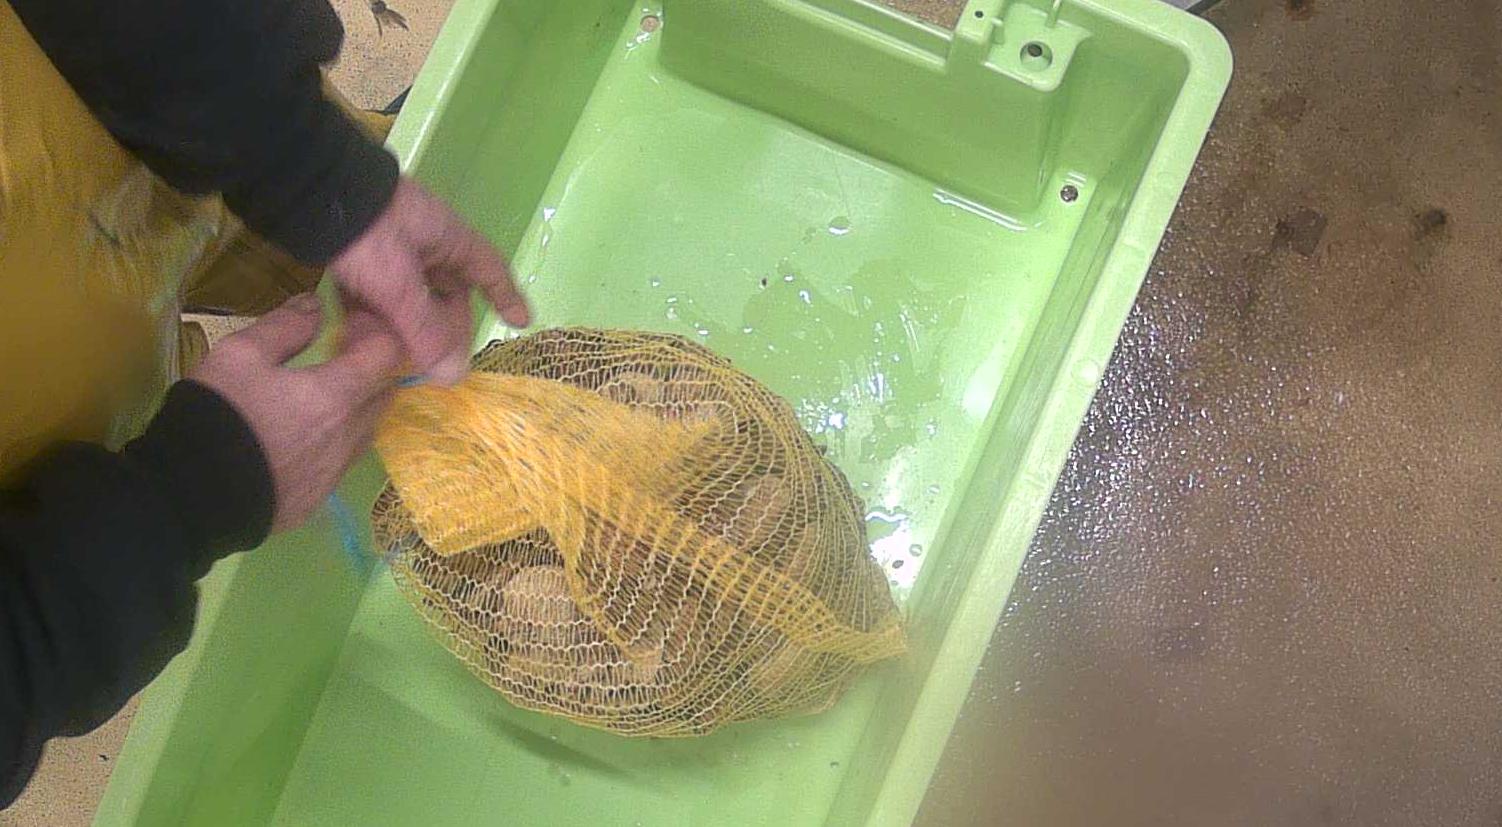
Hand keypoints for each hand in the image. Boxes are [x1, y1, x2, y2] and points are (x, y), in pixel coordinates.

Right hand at [192, 294, 403, 530]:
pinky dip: (336, 439)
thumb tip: (316, 304)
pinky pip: (343, 459)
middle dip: (371, 368)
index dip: (377, 331)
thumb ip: (285, 326)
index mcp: (338, 394)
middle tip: (337, 354)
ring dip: (356, 406)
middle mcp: (350, 433)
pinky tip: (303, 435)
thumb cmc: (220, 417)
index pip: (388, 354)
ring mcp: (337, 469)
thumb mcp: (240, 355)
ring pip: (367, 429)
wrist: (194, 497)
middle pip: (383, 392)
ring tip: (319, 395)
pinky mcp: (320, 496)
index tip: (351, 323)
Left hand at [329, 177, 530, 384]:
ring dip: (399, 327)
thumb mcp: (399, 285)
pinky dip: (370, 314)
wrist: (305, 192)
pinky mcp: (360, 253)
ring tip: (384, 355)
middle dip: (440, 328)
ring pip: (409, 297)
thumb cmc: (366, 233)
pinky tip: (355, 336)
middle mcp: (426, 242)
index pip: (490, 270)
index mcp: (448, 238)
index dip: (507, 296)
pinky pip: (376, 292)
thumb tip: (454, 377)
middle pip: (447, 293)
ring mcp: (392, 247)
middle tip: (434, 361)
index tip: (520, 321)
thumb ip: (426, 332)